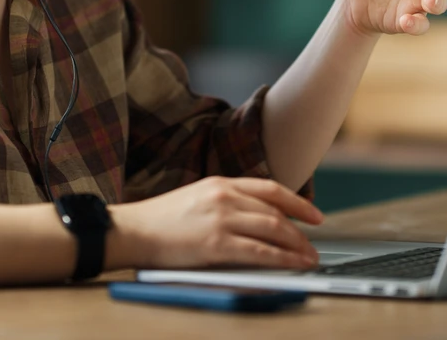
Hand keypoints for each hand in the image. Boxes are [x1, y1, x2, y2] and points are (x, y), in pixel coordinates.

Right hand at [107, 176, 323, 270]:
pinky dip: (283, 259)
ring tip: (309, 258)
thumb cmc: (160, 219)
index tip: (313, 215)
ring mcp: (221, 219)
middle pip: (276, 211)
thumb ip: (226, 203)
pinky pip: (260, 252)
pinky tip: (294, 264)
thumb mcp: (197, 197)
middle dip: (300, 230)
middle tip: (313, 244)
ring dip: (297, 246)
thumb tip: (258, 221)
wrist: (133, 230)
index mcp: (220, 182)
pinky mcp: (217, 244)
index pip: (270, 189)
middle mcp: (224, 196)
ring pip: (273, 229)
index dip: (297, 202)